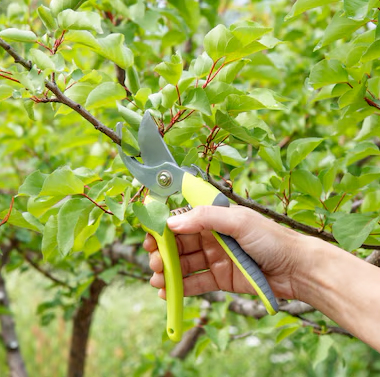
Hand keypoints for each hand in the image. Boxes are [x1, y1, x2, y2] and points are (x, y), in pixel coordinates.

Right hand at [143, 205, 306, 299]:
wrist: (297, 268)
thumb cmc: (271, 239)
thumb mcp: (239, 221)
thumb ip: (205, 218)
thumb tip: (172, 222)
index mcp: (216, 219)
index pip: (183, 221)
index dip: (164, 230)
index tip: (150, 239)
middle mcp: (213, 238)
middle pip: (180, 244)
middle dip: (164, 253)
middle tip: (154, 263)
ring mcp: (216, 259)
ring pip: (185, 264)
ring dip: (169, 272)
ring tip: (156, 280)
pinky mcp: (221, 279)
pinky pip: (197, 282)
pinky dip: (181, 287)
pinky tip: (167, 292)